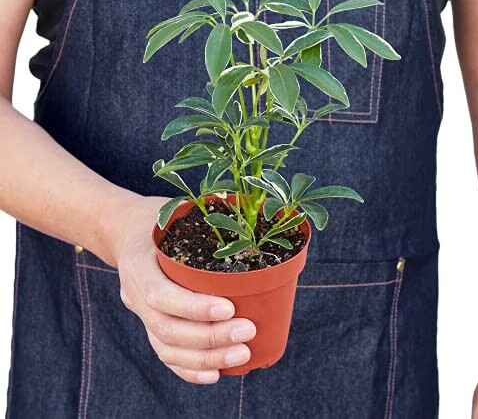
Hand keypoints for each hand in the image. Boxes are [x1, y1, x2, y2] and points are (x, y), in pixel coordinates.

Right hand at [107, 195, 256, 383]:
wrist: (123, 230)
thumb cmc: (154, 217)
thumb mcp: (170, 209)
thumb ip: (200, 216)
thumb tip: (249, 218)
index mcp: (138, 263)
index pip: (161, 295)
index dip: (194, 308)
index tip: (230, 308)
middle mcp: (134, 293)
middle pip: (167, 329)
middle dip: (210, 337)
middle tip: (248, 331)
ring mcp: (140, 312)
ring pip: (167, 348)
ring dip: (206, 358)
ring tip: (243, 354)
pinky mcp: (149, 323)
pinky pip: (165, 354)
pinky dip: (189, 369)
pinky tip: (216, 373)